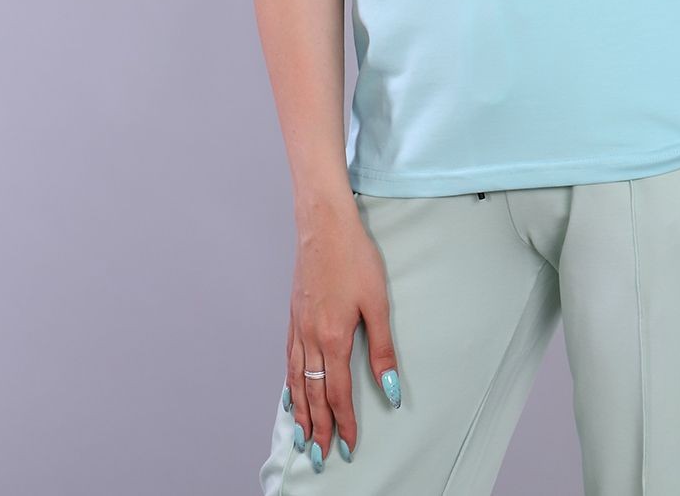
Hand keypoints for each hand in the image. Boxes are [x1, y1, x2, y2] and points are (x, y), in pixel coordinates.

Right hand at [285, 192, 401, 468]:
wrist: (324, 224)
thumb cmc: (354, 257)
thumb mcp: (377, 302)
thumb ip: (383, 349)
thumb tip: (390, 389)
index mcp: (334, 338)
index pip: (337, 393)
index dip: (344, 422)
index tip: (348, 446)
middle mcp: (310, 338)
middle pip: (312, 394)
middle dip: (318, 427)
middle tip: (319, 456)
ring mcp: (298, 326)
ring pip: (296, 380)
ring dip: (300, 411)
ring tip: (302, 436)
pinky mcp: (294, 314)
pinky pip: (288, 359)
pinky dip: (289, 382)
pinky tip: (290, 390)